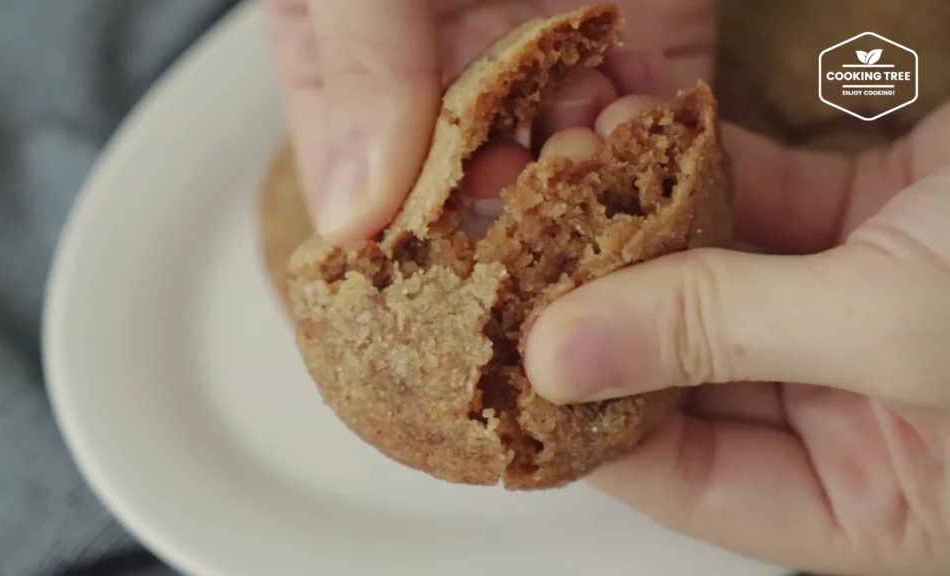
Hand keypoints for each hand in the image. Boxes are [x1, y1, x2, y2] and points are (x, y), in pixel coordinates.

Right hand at [263, 0, 713, 241]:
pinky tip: (645, 142)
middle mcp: (444, 66)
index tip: (415, 315)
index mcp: (351, 54)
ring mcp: (544, 51)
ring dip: (577, 193)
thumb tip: (353, 213)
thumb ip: (359, 61)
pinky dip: (650, 138)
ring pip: (559, 163)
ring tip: (587, 200)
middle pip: (463, 189)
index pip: (351, 182)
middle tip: (517, 279)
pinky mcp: (640, 32)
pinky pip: (646, 111)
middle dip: (493, 234)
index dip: (382, 254)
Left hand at [519, 85, 949, 572]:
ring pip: (715, 283)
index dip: (595, 429)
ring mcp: (866, 314)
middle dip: (604, 310)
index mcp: (880, 496)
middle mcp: (865, 413)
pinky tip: (637, 133)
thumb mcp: (899, 330)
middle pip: (689, 376)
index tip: (507, 372)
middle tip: (512, 261)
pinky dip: (699, 169)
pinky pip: (761, 208)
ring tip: (563, 177)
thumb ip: (720, 337)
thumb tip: (561, 360)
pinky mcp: (880, 226)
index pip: (695, 481)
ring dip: (640, 227)